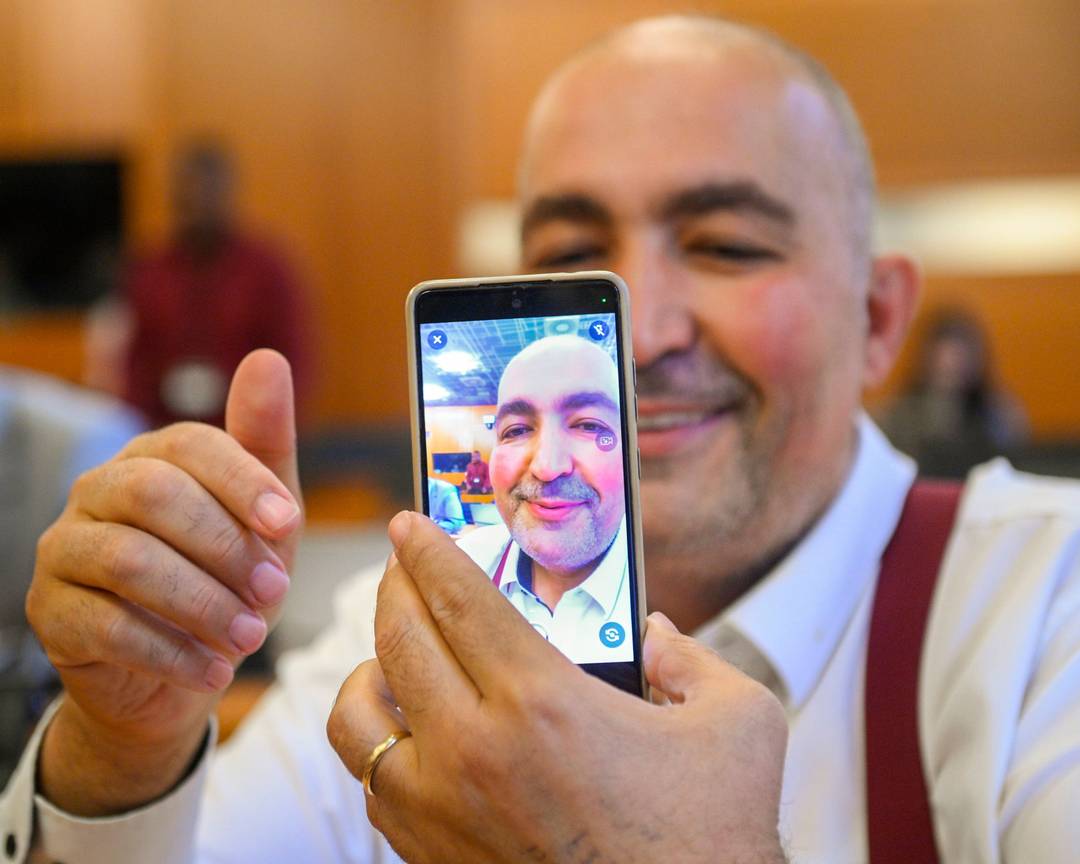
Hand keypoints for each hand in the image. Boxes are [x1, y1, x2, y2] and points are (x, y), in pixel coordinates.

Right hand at [26, 350, 302, 814]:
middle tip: (274, 591)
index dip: (243, 480)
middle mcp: (99, 490)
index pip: (192, 445)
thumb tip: (268, 358)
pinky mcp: (49, 612)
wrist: (180, 666)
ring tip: (252, 637)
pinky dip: (172, 652)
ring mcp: (65, 549)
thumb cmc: (227, 577)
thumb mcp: (260, 516)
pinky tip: (213, 670)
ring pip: (129, 561)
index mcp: (153, 456)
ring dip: (203, 604)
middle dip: (225, 547)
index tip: (289, 523)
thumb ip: (265, 443)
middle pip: (154, 495)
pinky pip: (106, 627)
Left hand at [328, 513, 787, 863]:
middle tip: (404, 566)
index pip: (459, 598)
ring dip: (370, 670)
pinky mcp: (430, 858)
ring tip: (400, 656)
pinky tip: (419, 733)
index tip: (407, 523)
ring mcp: (441, 813)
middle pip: (399, 639)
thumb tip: (652, 633)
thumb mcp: (739, 724)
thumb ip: (695, 658)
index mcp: (544, 705)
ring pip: (357, 717)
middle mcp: (474, 754)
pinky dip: (383, 743)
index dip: (427, 549)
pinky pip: (374, 784)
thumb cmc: (712, 839)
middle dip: (395, 586)